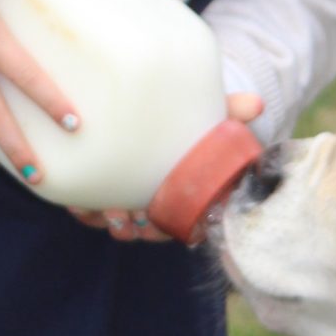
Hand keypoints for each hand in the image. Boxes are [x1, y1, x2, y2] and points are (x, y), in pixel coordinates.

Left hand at [74, 90, 263, 242]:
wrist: (147, 109)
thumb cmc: (183, 119)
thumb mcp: (204, 113)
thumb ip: (229, 110)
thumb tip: (257, 104)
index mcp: (177, 195)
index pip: (173, 226)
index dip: (164, 229)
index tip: (157, 220)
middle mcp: (150, 203)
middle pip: (142, 231)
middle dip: (135, 229)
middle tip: (132, 215)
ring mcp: (121, 198)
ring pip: (114, 225)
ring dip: (108, 223)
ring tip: (104, 210)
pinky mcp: (93, 189)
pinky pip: (86, 211)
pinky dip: (83, 210)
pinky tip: (77, 203)